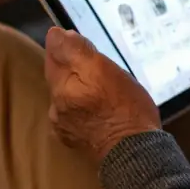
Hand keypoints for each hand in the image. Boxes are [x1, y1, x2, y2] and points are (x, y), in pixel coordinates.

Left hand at [44, 27, 160, 164]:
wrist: (136, 154)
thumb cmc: (124, 107)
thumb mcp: (102, 69)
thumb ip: (75, 50)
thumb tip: (55, 34)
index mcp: (60, 89)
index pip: (53, 55)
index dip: (67, 44)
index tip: (84, 42)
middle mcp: (56, 109)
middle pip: (61, 76)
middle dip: (75, 67)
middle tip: (99, 64)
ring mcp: (66, 128)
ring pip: (69, 95)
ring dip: (81, 88)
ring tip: (104, 87)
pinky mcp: (78, 141)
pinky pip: (77, 114)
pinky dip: (86, 106)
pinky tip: (101, 108)